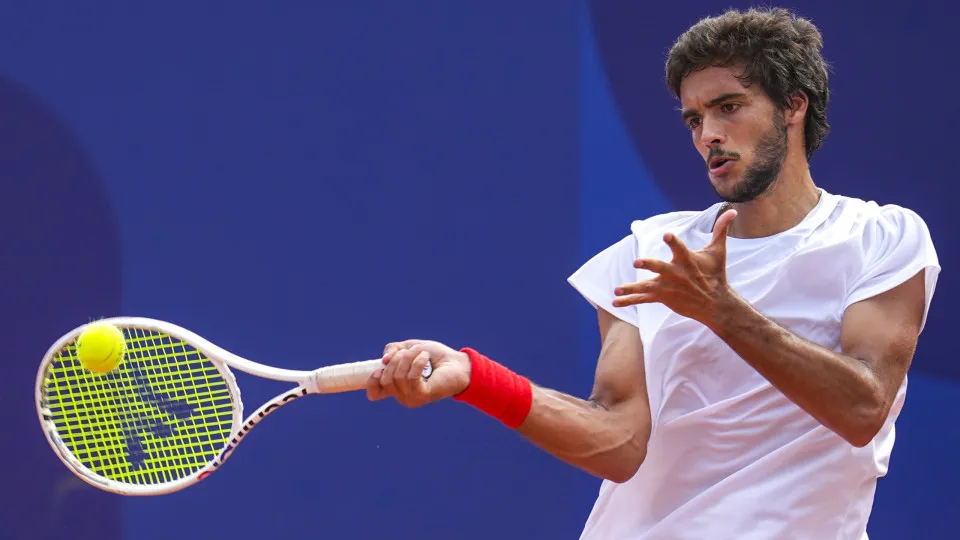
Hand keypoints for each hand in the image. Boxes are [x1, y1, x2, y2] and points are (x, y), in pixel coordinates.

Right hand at [366, 339, 471, 407]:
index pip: (374, 394)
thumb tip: (383, 360)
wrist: (457, 363)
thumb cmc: (435, 357)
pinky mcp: (422, 396)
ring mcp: (411, 398)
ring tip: (423, 353)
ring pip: (397, 376)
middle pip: (385, 379)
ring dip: (409, 358)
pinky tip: (426, 358)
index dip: (372, 381)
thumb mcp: (410, 348)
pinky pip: (411, 377)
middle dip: (396, 359)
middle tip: (412, 352)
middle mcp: (402, 395)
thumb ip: (393, 350)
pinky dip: (418, 362)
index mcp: (397, 386)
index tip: (380, 368)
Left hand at [612, 209, 738, 326]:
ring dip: (632, 288)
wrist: (716, 303)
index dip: (673, 242)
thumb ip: (720, 230)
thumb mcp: (718, 251)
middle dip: (649, 264)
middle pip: (660, 267)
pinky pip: (643, 299)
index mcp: (688, 260)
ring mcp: (668, 287)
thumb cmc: (715, 274)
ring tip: (617, 289)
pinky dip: (629, 300)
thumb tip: (732, 211)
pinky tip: (614, 302)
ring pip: (647, 286)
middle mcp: (676, 274)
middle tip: (637, 262)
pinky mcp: (663, 297)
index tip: (667, 234)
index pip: (679, 248)